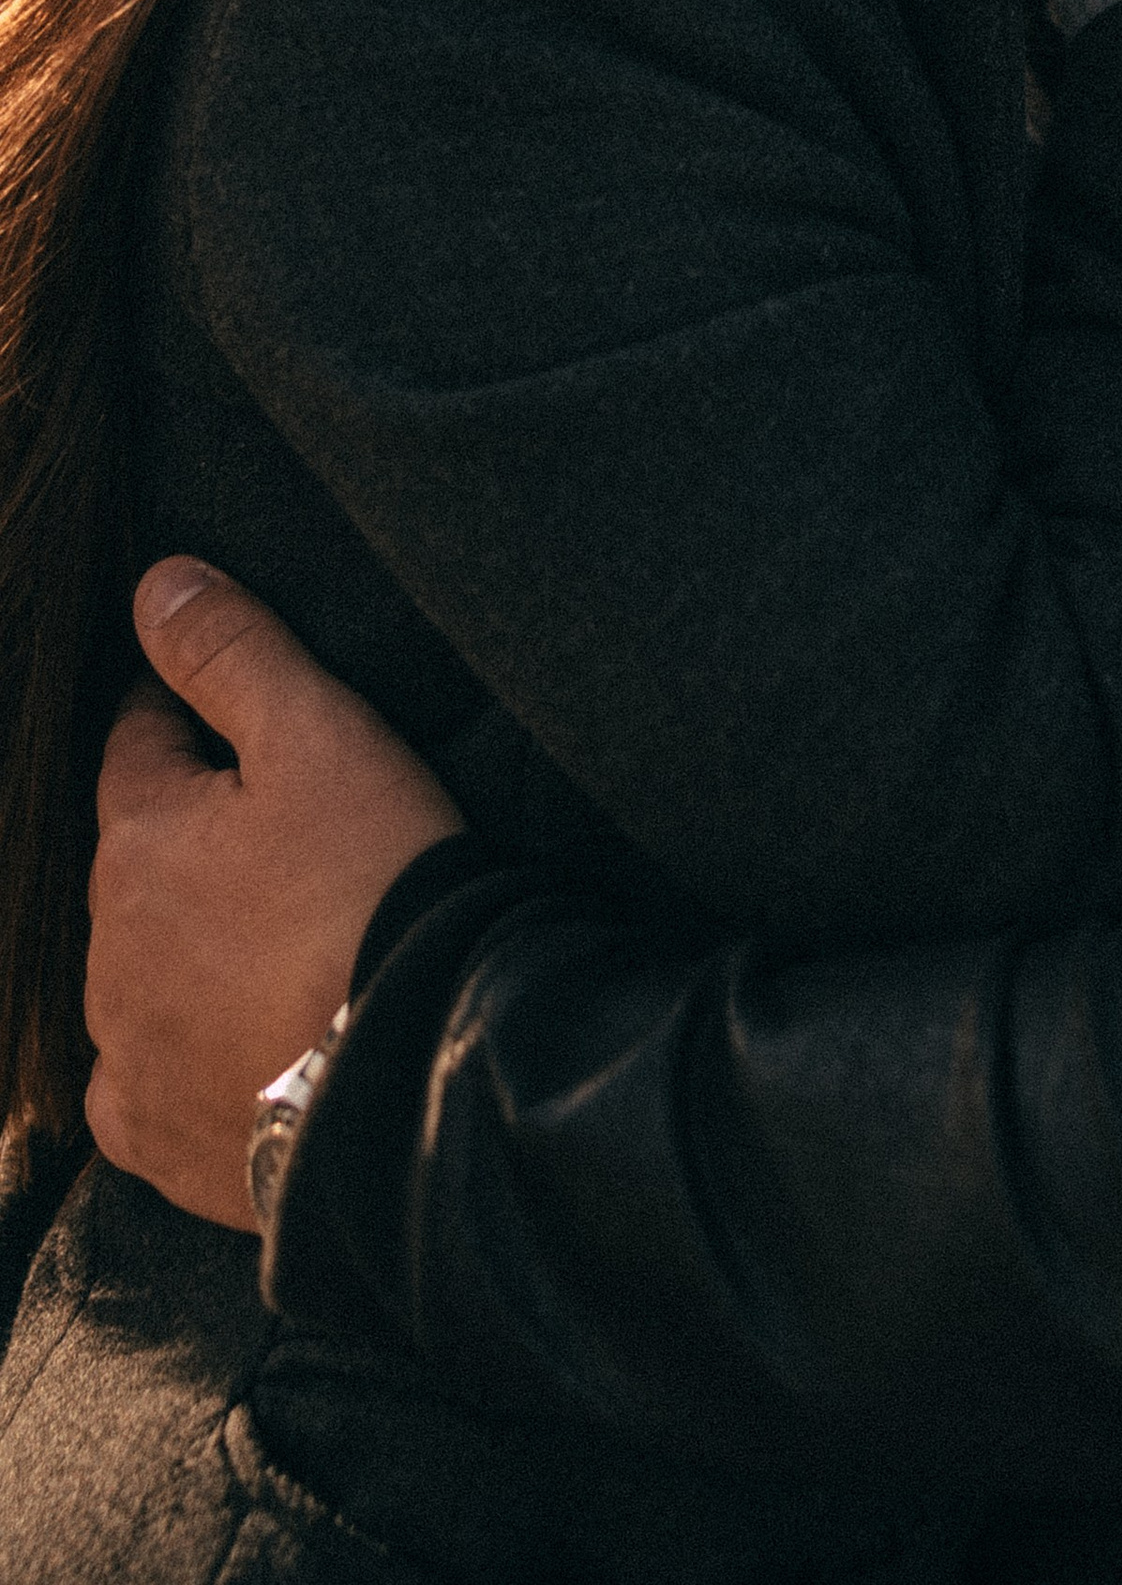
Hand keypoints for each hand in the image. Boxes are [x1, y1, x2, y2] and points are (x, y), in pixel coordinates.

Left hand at [85, 558, 462, 1231]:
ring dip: (191, 949)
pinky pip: (150, 1080)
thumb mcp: (320, 733)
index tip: (246, 723)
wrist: (418, 1074)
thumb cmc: (374, 889)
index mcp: (139, 838)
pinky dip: (189, 1055)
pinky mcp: (156, 1135)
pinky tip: (249, 1044)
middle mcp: (106, 948)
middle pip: (141, 863)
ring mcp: (126, 1050)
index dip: (191, 717)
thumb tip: (156, 583)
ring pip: (142, 969)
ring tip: (284, 946)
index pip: (140, 743)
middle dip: (194, 842)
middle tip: (288, 840)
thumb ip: (232, 650)